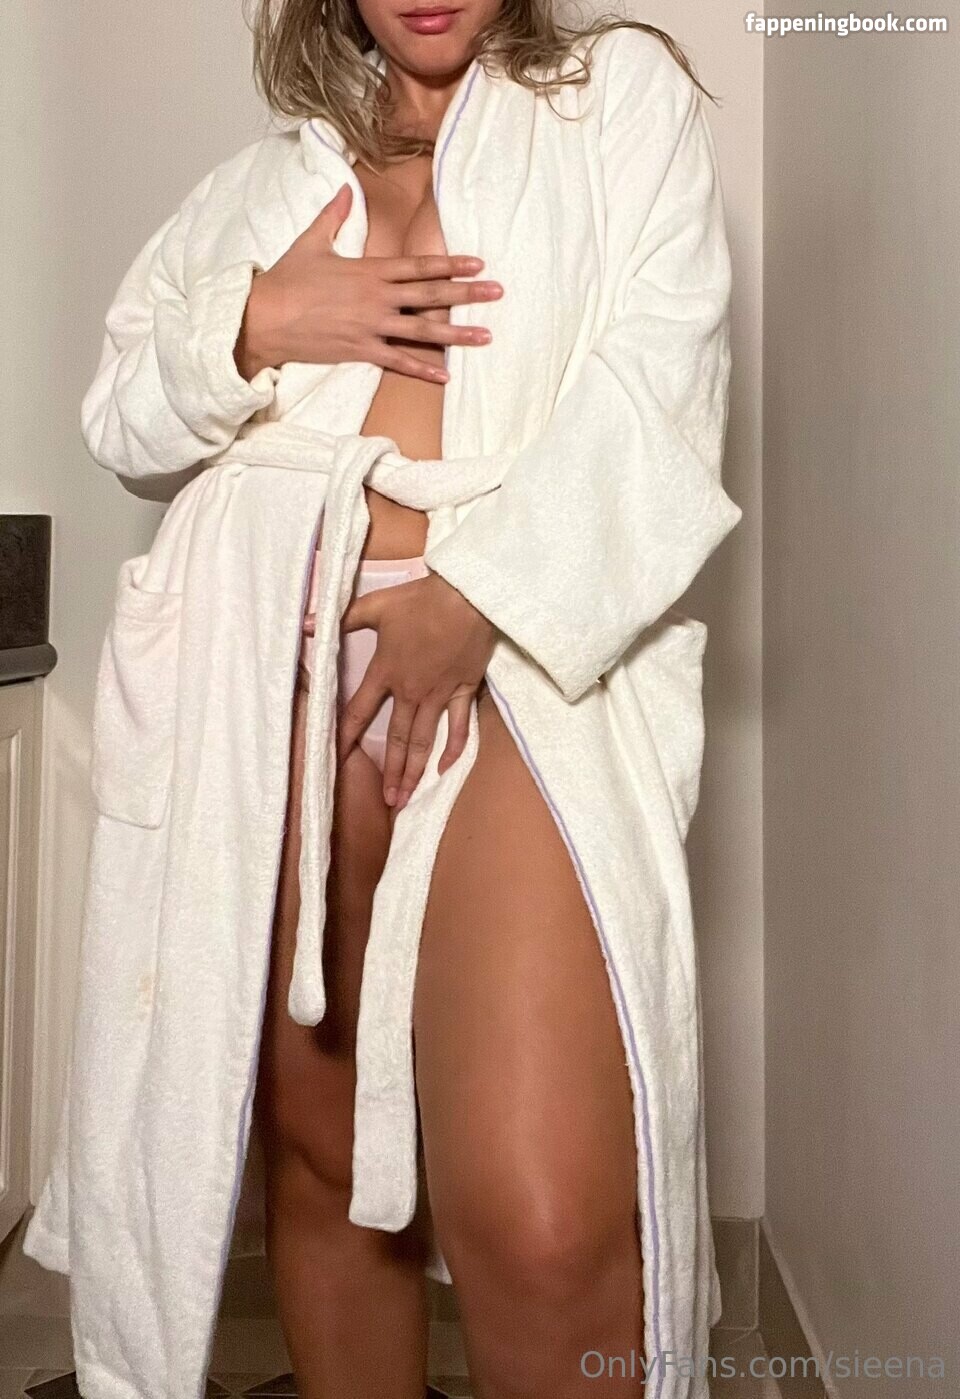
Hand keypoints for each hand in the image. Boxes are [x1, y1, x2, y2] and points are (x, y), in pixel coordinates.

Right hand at [234, 183, 502, 383]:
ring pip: (422, 331)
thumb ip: (334, 215)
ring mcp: (371, 326)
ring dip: (456, 334)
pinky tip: (446, 375)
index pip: (418, 266)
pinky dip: (422, 369)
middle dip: (467, 294)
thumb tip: (347, 189)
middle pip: (430, 296)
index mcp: (369, 271)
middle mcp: (376, 298)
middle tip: (498, 292)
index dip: (450, 264)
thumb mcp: (311, 241)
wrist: (264, 318)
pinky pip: (397, 361)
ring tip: (486, 336)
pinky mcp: (360, 350)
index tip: (477, 263)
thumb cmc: (286, 280)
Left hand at [338, 570, 496, 807]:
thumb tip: (304, 624)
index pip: (360, 711)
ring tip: (408, 796)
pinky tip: (445, 768)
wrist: (467, 596)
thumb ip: (340, 618)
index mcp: (386, 672)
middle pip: (397, 739)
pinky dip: (453, 748)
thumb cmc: (421, 600)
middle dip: (391, 772)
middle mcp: (411, 691)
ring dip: (416, 771)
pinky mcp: (463, 689)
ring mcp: (439, 694)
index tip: (337, 757)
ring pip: (424, 741)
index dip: (346, 735)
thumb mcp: (375, 605)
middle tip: (387, 800)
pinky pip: (459, 726)